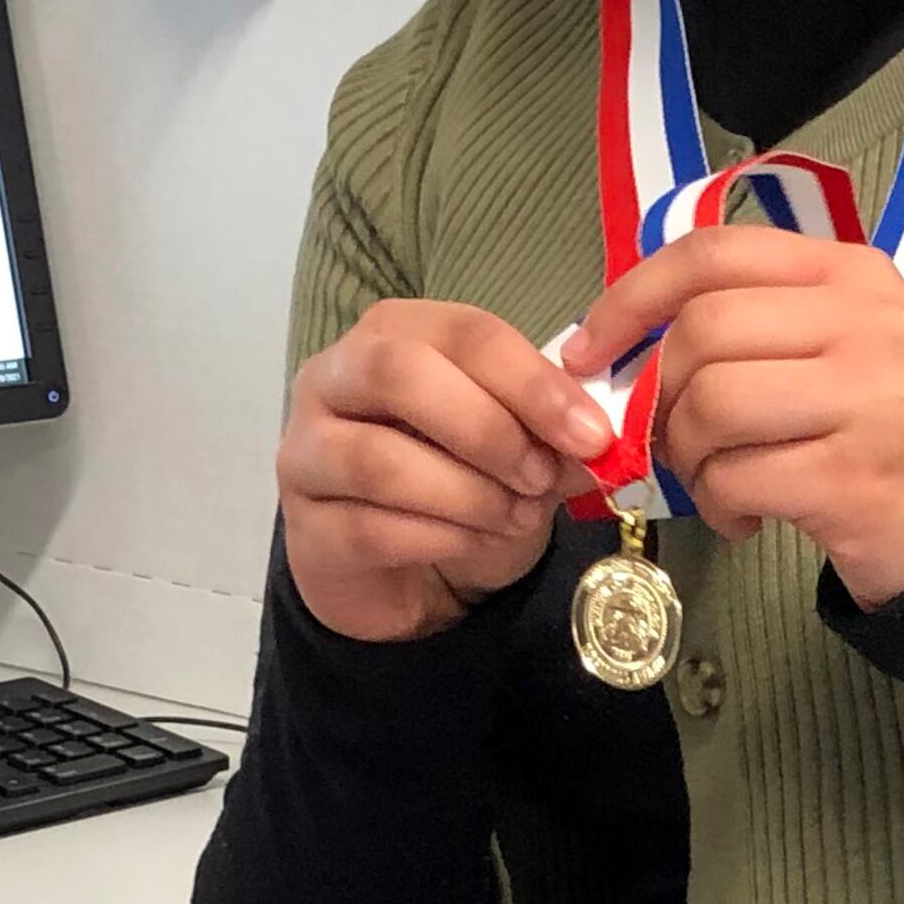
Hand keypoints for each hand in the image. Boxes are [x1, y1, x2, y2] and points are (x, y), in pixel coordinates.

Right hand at [276, 295, 613, 643]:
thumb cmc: (457, 484)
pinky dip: (441, 538)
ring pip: (378, 461)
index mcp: (392, 334)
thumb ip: (550, 435)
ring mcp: (305, 453)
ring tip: (518, 518)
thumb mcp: (515, 449)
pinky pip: (370, 529)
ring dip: (467, 494)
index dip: (532, 381)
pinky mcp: (305, 530)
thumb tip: (598, 442)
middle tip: (541, 476)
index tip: (590, 434)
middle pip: (400, 374)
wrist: (404, 571)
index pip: (463, 332)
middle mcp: (333, 378)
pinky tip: (479, 543)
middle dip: (488, 428)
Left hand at [567, 228, 903, 611]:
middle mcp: (864, 323)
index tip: (588, 348)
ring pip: (712, 407)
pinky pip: (737, 478)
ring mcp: (866, 400)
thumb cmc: (883, 421)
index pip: (714, 254)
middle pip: (702, 334)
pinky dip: (719, 505)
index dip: (632, 297)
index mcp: (850, 272)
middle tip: (676, 439)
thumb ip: (754, 318)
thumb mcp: (841, 338)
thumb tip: (623, 340)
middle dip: (663, 396)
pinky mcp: (853, 479)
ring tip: (716, 481)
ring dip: (688, 456)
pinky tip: (745, 516)